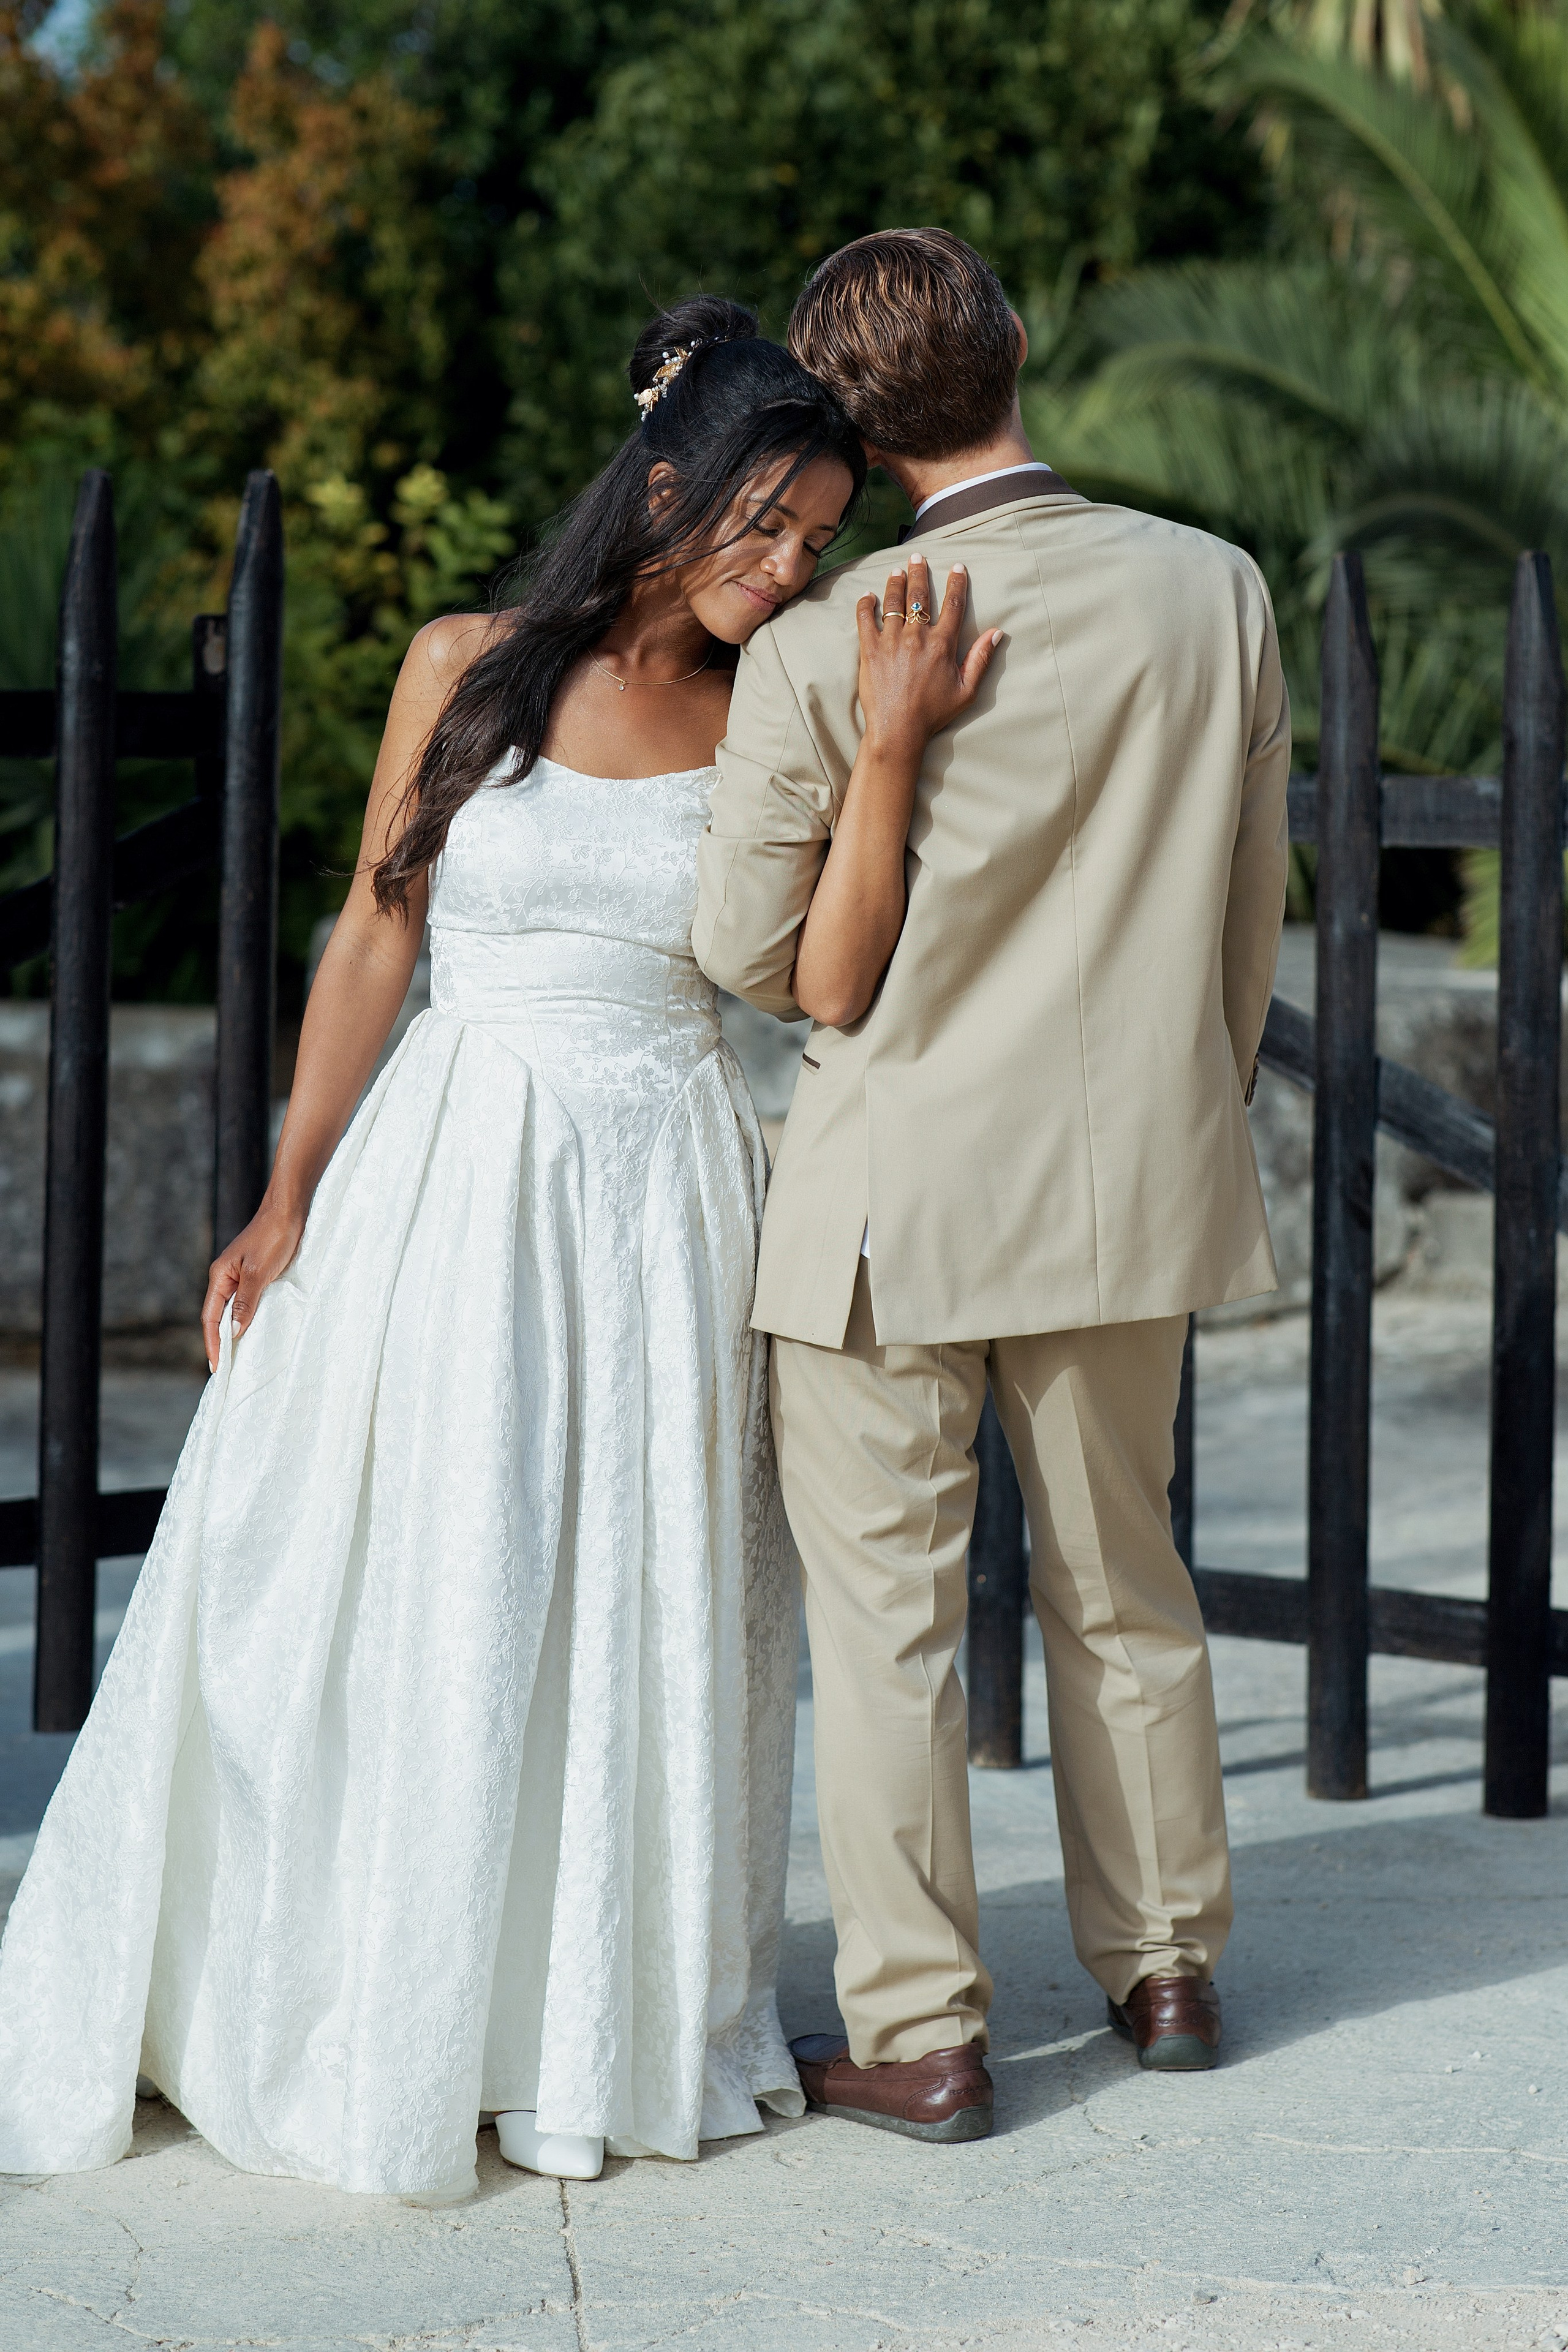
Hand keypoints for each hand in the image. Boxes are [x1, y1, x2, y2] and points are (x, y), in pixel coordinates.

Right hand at [201, 1197, 305, 1371]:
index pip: (211, 1318)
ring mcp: (241, 1275)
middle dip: (222, 1342)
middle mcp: (226, 1277)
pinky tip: (256, 1330)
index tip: (217, 1367)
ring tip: (240, 1356)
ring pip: (234, 1309)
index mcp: (220, 1276)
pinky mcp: (257, 1273)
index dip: (213, 1343)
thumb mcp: (259, 1273)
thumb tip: (235, 1332)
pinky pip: (248, 1301)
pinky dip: (249, 1318)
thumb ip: (246, 1303)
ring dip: (236, 1331)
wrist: (290, 1210)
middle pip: (219, 1316)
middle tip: (227, 1369)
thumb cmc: (274, 1237)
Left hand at [855, 555, 1001, 756]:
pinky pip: (865, 619)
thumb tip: (996, 633)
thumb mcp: (965, 691)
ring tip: (896, 571)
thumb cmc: (932, 714)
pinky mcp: (869, 650)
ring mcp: (891, 641)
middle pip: (920, 595)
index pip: (953, 604)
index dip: (957, 583)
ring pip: (893, 602)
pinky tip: (868, 596)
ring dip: (895, 582)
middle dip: (919, 572)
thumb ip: (980, 659)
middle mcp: (917, 637)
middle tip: (918, 558)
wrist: (897, 731)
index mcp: (942, 645)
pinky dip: (865, 604)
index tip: (957, 568)